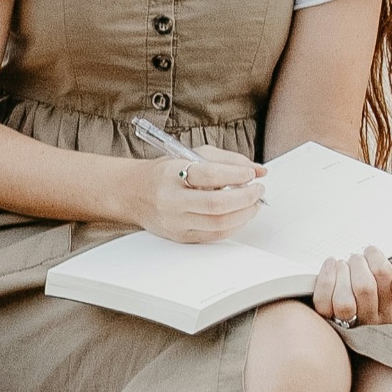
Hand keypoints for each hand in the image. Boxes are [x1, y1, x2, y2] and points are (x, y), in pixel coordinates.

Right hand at [124, 145, 263, 243]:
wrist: (133, 193)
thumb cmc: (164, 173)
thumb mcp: (191, 155)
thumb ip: (227, 160)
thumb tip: (259, 170)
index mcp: (172, 173)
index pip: (210, 174)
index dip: (236, 174)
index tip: (251, 173)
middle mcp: (172, 199)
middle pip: (217, 204)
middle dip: (246, 198)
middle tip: (258, 190)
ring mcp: (175, 221)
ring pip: (219, 224)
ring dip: (244, 213)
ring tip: (253, 203)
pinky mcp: (180, 236)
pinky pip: (214, 236)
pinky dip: (234, 226)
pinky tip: (240, 215)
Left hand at [312, 246, 391, 327]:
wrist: (358, 301)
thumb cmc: (379, 288)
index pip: (384, 275)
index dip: (374, 256)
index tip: (370, 253)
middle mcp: (373, 320)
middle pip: (364, 287)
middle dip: (357, 263)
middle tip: (355, 259)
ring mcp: (349, 324)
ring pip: (344, 303)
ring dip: (341, 275)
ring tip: (343, 266)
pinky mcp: (329, 320)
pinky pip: (324, 304)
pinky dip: (325, 281)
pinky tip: (331, 268)